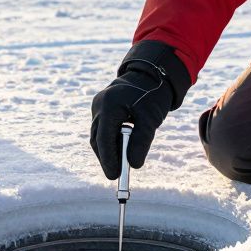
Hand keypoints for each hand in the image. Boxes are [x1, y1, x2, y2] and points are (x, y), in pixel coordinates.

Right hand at [89, 40, 188, 179]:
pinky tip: (122, 148)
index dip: (108, 159)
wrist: (150, 74)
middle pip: (97, 138)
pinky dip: (111, 140)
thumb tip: (134, 165)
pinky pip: (102, 129)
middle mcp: (99, 105)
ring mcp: (98, 106)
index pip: (103, 138)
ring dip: (109, 150)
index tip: (114, 176)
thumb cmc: (152, 95)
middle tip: (118, 174)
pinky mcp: (102, 108)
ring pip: (98, 135)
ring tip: (122, 163)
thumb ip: (141, 141)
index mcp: (109, 105)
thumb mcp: (151, 119)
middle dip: (107, 157)